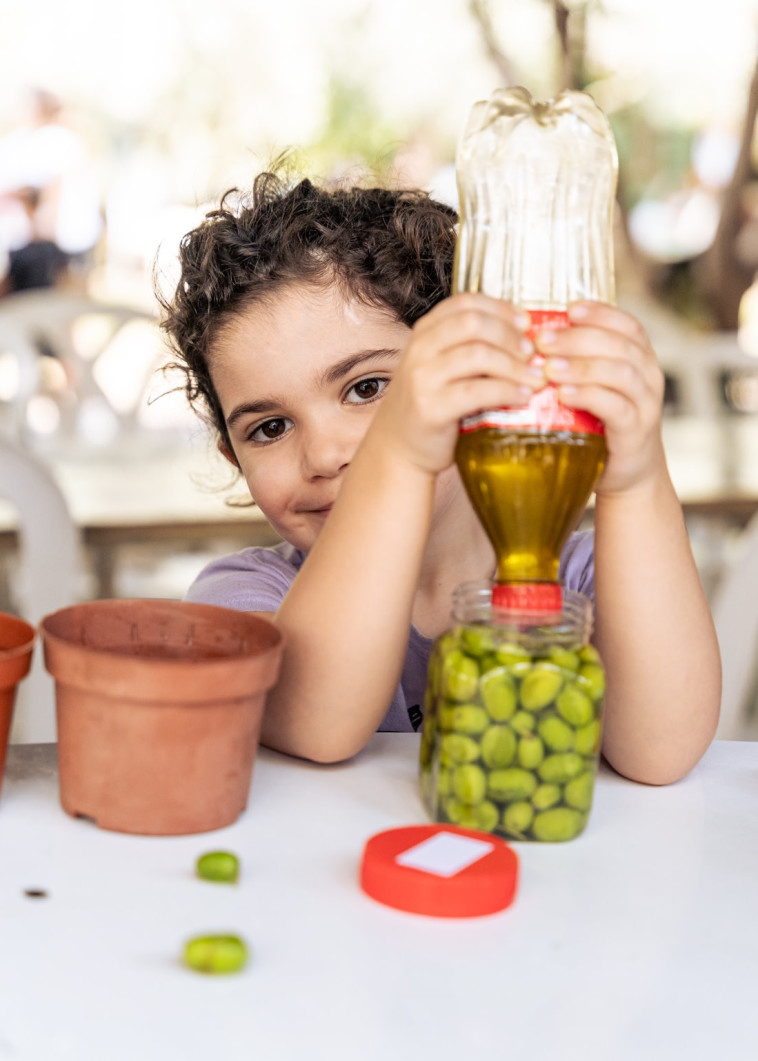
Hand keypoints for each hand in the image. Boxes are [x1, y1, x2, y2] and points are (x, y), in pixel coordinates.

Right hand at [368, 292, 540, 474]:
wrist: (400, 448)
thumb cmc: (431, 405)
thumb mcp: (442, 366)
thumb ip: (470, 347)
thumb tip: (524, 335)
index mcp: (425, 332)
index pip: (466, 302)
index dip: (502, 308)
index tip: (526, 324)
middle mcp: (420, 350)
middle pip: (474, 323)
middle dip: (510, 335)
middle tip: (532, 352)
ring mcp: (422, 379)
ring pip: (478, 355)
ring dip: (515, 366)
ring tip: (536, 377)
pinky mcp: (431, 409)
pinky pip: (478, 392)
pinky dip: (507, 391)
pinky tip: (523, 396)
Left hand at [537, 301, 666, 494]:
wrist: (625, 473)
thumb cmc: (599, 424)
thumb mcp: (591, 387)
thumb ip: (573, 363)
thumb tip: (528, 337)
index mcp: (639, 358)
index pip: (627, 325)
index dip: (600, 313)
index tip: (568, 308)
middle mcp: (648, 376)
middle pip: (620, 344)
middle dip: (579, 338)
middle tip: (542, 340)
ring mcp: (646, 404)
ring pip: (621, 372)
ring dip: (582, 366)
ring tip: (548, 368)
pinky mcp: (637, 431)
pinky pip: (616, 407)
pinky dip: (589, 397)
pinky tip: (563, 395)